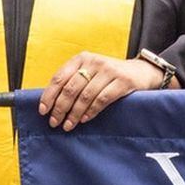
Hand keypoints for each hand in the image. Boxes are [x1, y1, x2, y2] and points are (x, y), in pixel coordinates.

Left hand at [38, 52, 156, 131]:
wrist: (141, 72)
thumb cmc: (109, 76)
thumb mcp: (90, 71)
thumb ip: (74, 81)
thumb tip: (52, 103)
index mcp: (81, 58)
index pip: (59, 77)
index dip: (49, 95)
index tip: (43, 111)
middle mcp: (94, 62)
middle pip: (71, 88)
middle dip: (60, 108)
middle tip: (54, 122)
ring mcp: (109, 71)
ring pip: (85, 96)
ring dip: (74, 114)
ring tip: (68, 125)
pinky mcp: (123, 81)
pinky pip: (102, 99)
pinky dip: (91, 111)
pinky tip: (85, 120)